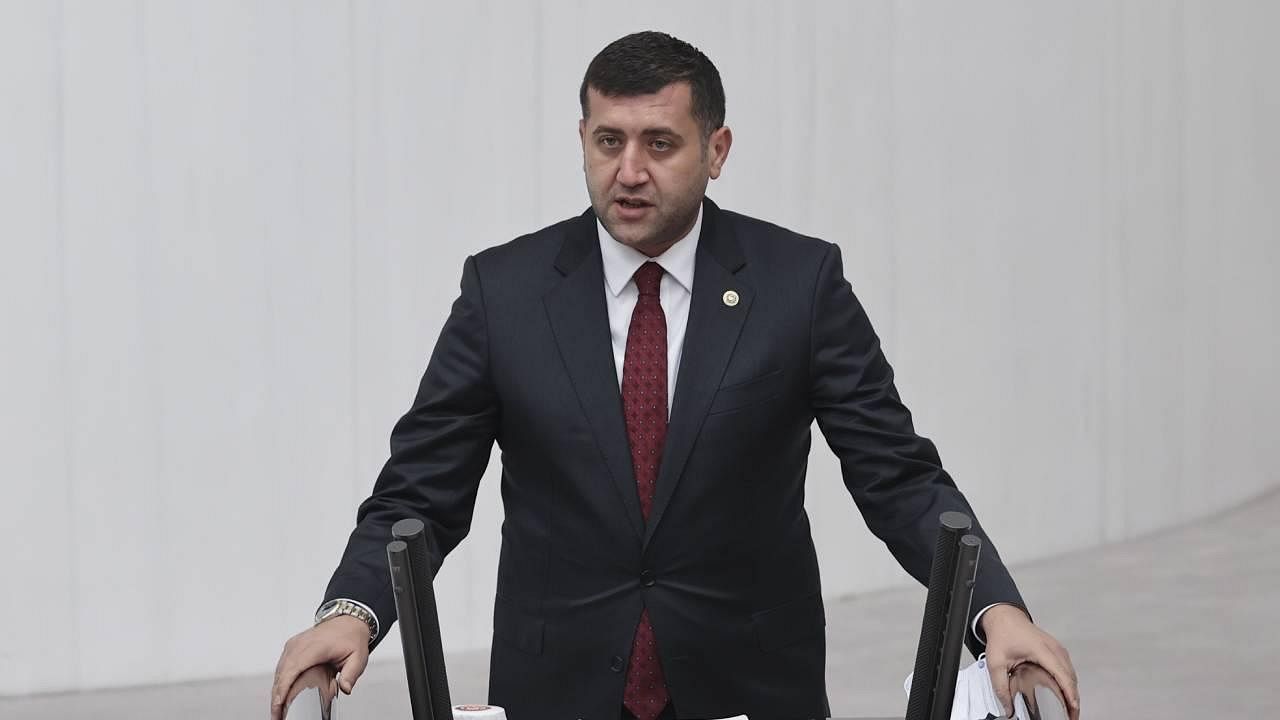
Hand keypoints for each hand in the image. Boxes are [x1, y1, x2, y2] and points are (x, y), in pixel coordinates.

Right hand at [269, 615, 370, 719]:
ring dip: (276, 691)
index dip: (284, 688)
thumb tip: (345, 689)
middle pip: (282, 673)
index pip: (294, 668)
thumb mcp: (358, 657)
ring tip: (277, 711)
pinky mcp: (292, 647)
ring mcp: (294, 644)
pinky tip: (280, 696)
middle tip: (277, 716)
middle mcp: (301, 644)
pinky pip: (281, 666)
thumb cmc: (352, 638)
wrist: (349, 621)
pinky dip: (279, 682)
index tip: (279, 703)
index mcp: (315, 646)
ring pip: (279, 671)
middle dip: (277, 697)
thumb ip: (351, 674)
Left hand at [980, 604, 1079, 719]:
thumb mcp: (996, 662)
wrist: (1004, 617)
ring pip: (1071, 673)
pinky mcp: (1056, 649)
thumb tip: (1008, 707)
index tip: (1072, 708)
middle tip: (1070, 716)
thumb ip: (1000, 686)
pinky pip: (1068, 668)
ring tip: (1069, 709)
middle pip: (1071, 677)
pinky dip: (1069, 682)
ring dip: (1073, 691)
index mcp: (1041, 650)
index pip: (1062, 674)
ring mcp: (1057, 648)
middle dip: (1073, 698)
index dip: (1069, 693)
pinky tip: (1065, 693)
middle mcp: (1054, 648)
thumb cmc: (1002, 634)